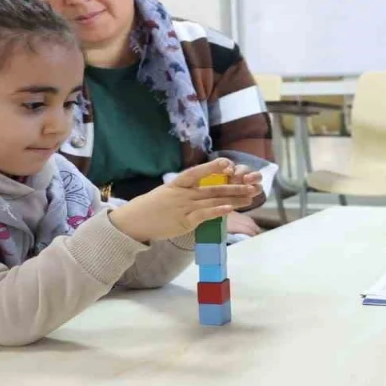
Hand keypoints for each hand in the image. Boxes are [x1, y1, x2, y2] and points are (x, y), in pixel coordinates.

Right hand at [109, 159, 258, 242]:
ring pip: (213, 201)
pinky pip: (204, 215)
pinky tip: (229, 209)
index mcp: (177, 183)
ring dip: (233, 199)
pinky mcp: (184, 222)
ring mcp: (184, 207)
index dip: (212, 167)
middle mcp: (183, 193)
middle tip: (252, 185)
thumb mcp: (167, 192)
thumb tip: (204, 189)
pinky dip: (217, 211)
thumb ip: (186, 190)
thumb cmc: (151, 206)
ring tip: (249, 197)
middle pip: (213, 188)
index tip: (228, 163)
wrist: (133, 221)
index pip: (197, 172)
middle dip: (235, 187)